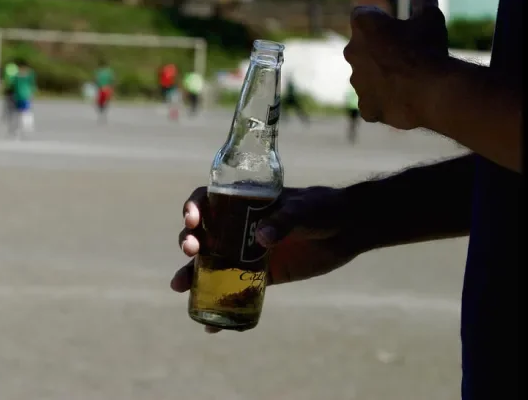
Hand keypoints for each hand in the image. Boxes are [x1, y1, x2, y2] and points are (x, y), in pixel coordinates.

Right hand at [171, 186, 360, 332]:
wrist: (348, 230)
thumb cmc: (323, 208)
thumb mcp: (303, 209)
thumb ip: (284, 220)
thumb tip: (262, 238)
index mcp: (244, 202)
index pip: (209, 200)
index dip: (193, 208)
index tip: (192, 220)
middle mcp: (238, 226)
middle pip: (203, 233)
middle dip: (189, 242)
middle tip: (190, 252)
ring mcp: (247, 251)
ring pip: (211, 263)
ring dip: (191, 275)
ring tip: (179, 287)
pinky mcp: (261, 275)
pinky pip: (235, 290)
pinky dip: (222, 306)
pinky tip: (211, 326)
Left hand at [343, 0, 448, 128]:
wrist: (433, 91)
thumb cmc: (430, 49)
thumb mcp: (430, 18)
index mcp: (364, 25)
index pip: (363, 15)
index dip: (380, 20)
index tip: (396, 27)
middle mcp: (352, 51)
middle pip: (362, 47)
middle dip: (378, 49)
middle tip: (404, 55)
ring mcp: (356, 81)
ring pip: (365, 75)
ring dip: (380, 75)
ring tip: (407, 80)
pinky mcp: (365, 106)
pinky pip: (371, 102)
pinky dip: (383, 101)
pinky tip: (402, 100)